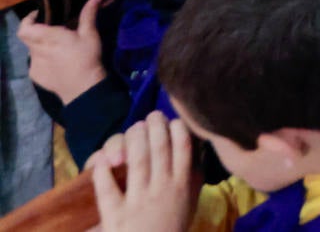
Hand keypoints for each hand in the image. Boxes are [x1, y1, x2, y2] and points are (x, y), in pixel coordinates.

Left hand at [17, 0, 106, 103]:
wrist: (84, 88)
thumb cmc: (87, 58)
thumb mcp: (90, 34)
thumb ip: (89, 13)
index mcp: (48, 38)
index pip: (25, 27)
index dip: (28, 19)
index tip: (40, 16)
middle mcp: (36, 50)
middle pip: (27, 36)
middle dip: (37, 31)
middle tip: (52, 30)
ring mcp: (34, 64)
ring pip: (32, 49)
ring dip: (41, 45)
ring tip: (57, 47)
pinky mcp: (35, 75)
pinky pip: (35, 62)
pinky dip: (43, 58)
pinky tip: (57, 62)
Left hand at [92, 112, 199, 231]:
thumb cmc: (172, 226)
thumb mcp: (192, 201)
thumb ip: (195, 174)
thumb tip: (199, 144)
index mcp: (183, 185)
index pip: (183, 147)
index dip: (177, 128)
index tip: (172, 121)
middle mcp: (162, 189)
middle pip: (159, 148)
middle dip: (155, 126)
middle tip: (151, 116)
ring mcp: (138, 201)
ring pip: (137, 161)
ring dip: (134, 140)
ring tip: (134, 129)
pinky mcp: (115, 215)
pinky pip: (106, 189)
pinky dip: (102, 171)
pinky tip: (103, 160)